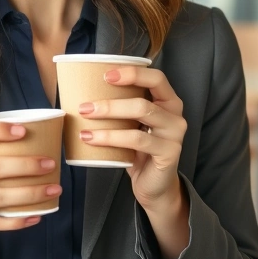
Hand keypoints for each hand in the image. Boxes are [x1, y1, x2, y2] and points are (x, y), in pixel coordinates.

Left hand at [77, 67, 186, 209]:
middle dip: (111, 102)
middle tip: (85, 107)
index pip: (156, 78)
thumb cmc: (138, 150)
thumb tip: (83, 91)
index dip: (133, 73)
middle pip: (144, 100)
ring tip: (85, 120)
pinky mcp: (169, 153)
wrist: (153, 185)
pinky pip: (137, 140)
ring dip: (108, 117)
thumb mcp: (131, 124)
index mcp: (168, 101)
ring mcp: (174, 134)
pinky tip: (92, 139)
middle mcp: (175, 115)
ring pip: (141, 115)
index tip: (106, 75)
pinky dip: (111, 138)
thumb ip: (121, 108)